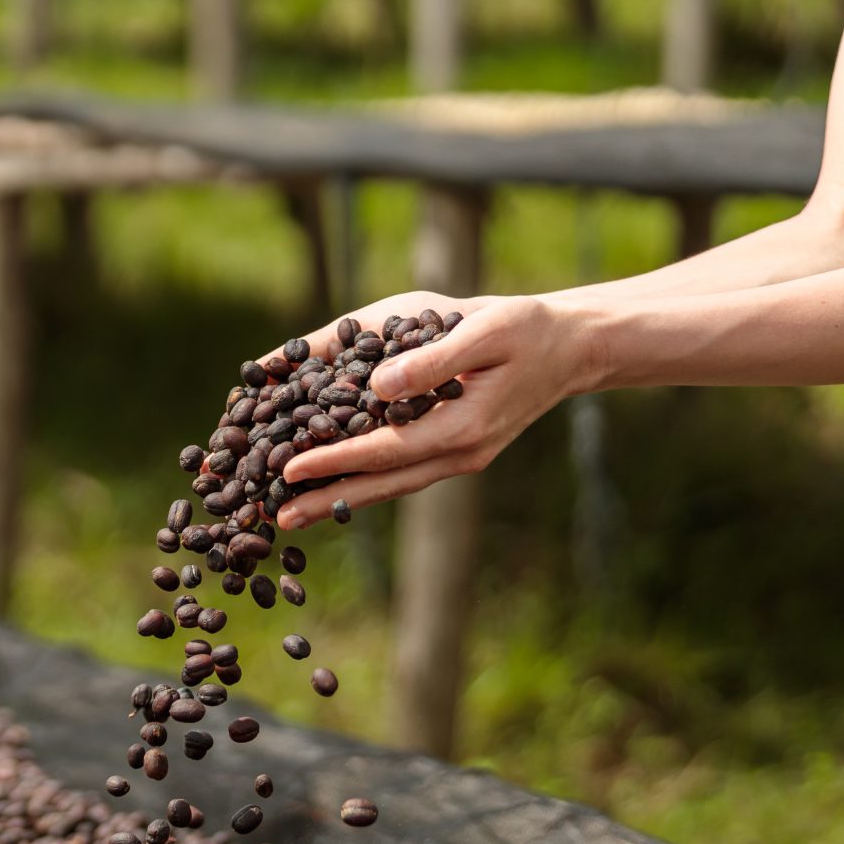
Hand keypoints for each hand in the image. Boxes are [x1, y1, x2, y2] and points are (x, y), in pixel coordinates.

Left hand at [275, 295, 605, 529]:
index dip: (333, 460)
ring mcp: (458, 459)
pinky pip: (401, 473)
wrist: (570, 348)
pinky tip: (331, 487)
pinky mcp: (454, 452)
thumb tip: (378, 385)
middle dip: (324, 499)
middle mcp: (459, 454)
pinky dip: (363, 481)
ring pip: (388, 485)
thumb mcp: (485, 330)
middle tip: (273, 515)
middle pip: (380, 483)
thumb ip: (432, 359)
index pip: (384, 450)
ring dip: (338, 499)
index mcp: (464, 428)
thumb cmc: (527, 329)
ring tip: (290, 512)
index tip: (288, 468)